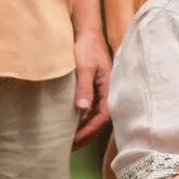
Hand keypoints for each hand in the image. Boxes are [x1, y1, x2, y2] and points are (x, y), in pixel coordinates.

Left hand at [71, 24, 112, 145]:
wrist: (87, 32)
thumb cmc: (87, 47)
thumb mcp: (84, 67)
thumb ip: (84, 87)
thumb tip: (82, 109)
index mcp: (109, 88)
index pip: (103, 117)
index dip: (90, 130)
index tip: (76, 140)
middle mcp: (107, 92)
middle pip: (100, 120)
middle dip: (87, 135)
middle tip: (70, 146)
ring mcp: (101, 91)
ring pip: (95, 115)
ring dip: (84, 128)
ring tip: (69, 140)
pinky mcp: (94, 88)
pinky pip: (90, 108)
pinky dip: (82, 119)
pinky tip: (71, 123)